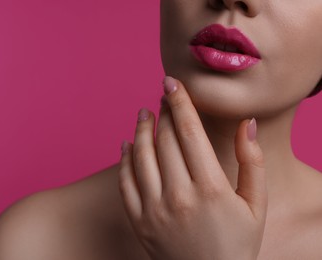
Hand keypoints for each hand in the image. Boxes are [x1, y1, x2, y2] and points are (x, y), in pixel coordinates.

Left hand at [118, 76, 267, 259]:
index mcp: (210, 188)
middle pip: (164, 140)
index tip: (171, 82)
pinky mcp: (139, 221)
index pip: (190, 132)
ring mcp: (154, 209)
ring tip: (143, 113)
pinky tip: (126, 144)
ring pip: (141, 156)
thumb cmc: (237, 243)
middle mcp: (179, 196)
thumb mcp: (256, 205)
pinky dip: (124, 159)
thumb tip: (246, 124)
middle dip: (163, 112)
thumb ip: (252, 162)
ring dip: (140, 129)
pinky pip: (126, 182)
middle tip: (162, 97)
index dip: (180, 102)